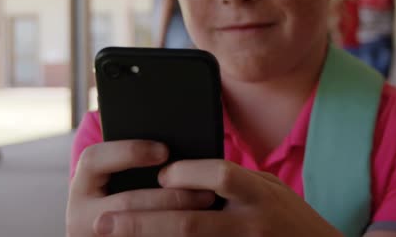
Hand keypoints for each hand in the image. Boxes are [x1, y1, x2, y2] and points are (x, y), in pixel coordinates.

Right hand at [66, 141, 216, 236]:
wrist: (109, 234)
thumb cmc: (129, 195)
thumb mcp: (122, 178)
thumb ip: (137, 161)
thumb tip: (173, 144)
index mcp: (81, 188)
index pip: (93, 159)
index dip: (128, 151)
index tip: (164, 150)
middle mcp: (82, 218)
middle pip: (127, 202)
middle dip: (171, 196)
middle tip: (206, 190)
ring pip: (141, 230)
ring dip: (179, 218)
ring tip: (209, 205)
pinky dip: (174, 233)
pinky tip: (200, 228)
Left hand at [91, 159, 343, 236]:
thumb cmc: (292, 217)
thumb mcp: (271, 189)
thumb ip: (236, 180)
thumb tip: (186, 172)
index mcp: (262, 193)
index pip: (220, 175)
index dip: (187, 173)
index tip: (161, 175)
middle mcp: (253, 224)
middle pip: (189, 223)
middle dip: (141, 222)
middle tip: (104, 221)